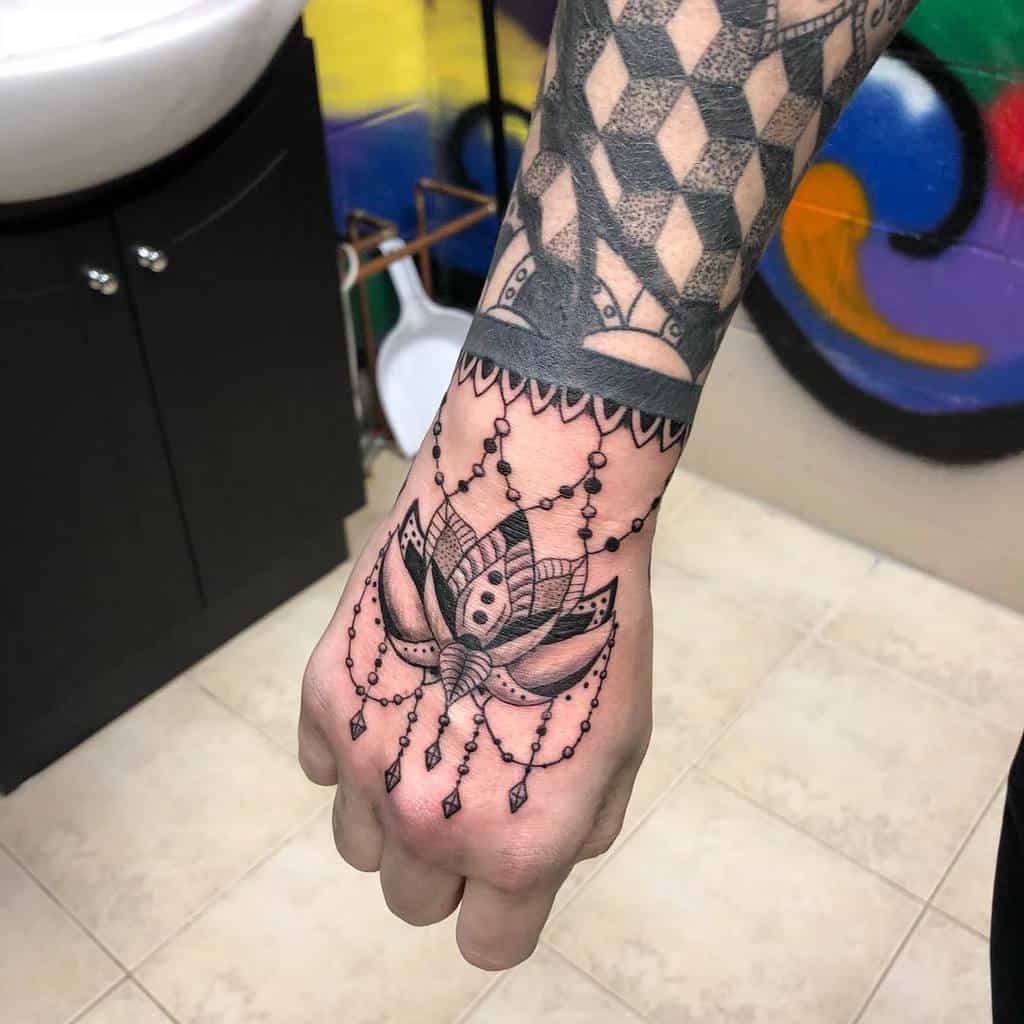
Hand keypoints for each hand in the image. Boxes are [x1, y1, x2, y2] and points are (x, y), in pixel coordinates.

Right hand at [298, 361, 679, 968]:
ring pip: (357, 845)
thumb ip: (580, 825)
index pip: (486, 945)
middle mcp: (429, 818)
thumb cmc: (594, 618)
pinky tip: (398, 692)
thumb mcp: (626, 739)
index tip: (504, 878)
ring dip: (392, 815)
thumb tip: (539, 858)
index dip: (500, 916)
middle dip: (445, 867)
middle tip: (472, 794)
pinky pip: (324, 769)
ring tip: (432, 739)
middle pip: (412, 901)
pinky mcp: (323, 696)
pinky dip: (355, 750)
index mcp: (517, 843)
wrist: (529, 507)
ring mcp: (364, 757)